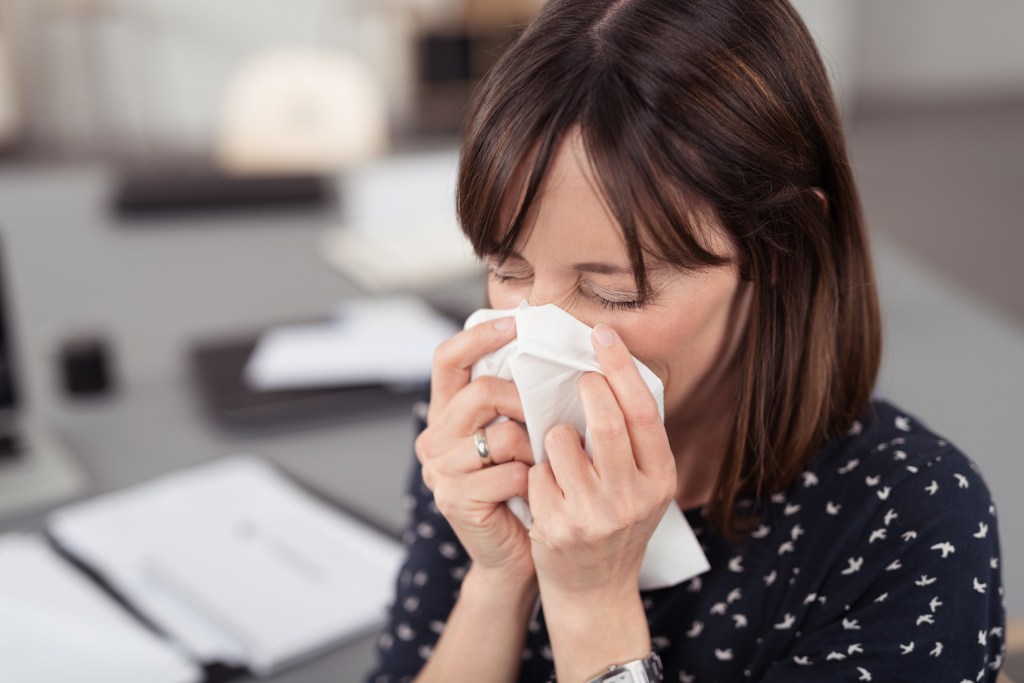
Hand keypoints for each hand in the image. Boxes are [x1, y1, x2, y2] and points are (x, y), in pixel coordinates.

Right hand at [415, 316, 536, 582]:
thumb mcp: (515, 435)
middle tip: (545, 418)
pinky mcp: (454, 499)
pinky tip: (533, 491)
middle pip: (480, 392)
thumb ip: (514, 399)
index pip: (447, 358)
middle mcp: (433, 438)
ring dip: (533, 447)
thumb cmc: (523, 488)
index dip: (478, 336)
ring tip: (541, 464)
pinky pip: (507, 472)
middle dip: (522, 401)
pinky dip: (532, 479)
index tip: (515, 324)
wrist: (515, 554)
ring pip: (500, 433)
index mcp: (446, 414)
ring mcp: (439, 470)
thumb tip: (546, 349)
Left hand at [528, 323, 676, 600]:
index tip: (602, 334)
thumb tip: (610, 371)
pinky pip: (536, 471)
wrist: (594, 592)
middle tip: (579, 381)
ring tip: (559, 453)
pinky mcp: (558, 527)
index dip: (621, 367)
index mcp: (660, 479)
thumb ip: (634, 442)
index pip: (642, 411)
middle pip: (605, 421)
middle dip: (586, 390)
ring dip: (553, 435)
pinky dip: (536, 470)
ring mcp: (594, 514)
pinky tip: (545, 489)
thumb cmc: (615, 525)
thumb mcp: (643, 487)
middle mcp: (633, 497)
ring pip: (560, 440)